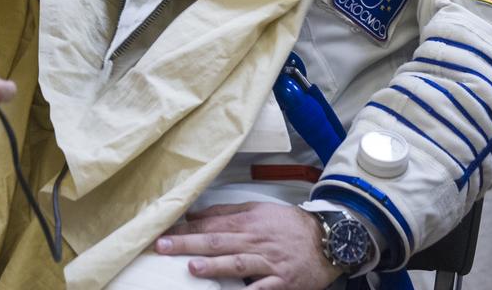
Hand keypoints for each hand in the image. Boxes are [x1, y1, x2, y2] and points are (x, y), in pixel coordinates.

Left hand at [153, 202, 344, 289]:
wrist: (328, 239)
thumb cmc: (288, 225)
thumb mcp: (257, 209)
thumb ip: (225, 213)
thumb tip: (194, 214)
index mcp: (247, 222)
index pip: (210, 224)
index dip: (186, 228)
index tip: (163, 231)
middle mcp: (255, 241)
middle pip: (218, 241)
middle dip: (188, 243)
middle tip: (163, 246)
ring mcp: (269, 263)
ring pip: (238, 263)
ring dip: (215, 266)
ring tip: (193, 266)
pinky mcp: (282, 282)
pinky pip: (263, 289)